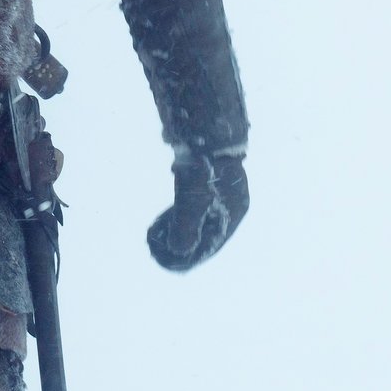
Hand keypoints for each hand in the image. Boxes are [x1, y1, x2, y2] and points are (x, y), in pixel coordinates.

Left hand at [148, 152, 247, 271]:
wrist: (206, 129)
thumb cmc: (203, 168)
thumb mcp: (192, 203)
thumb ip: (185, 230)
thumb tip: (178, 252)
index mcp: (235, 213)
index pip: (212, 245)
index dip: (189, 256)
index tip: (167, 261)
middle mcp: (231, 204)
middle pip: (205, 233)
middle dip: (182, 243)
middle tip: (156, 248)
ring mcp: (221, 191)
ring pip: (198, 219)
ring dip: (178, 229)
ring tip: (156, 235)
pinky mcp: (209, 180)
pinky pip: (194, 206)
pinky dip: (179, 215)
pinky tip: (164, 219)